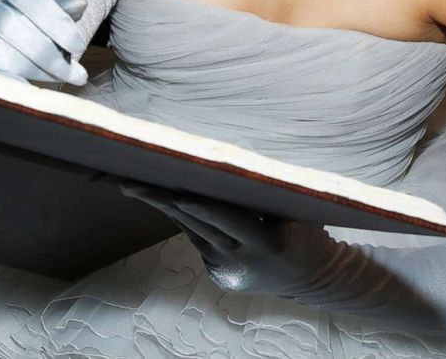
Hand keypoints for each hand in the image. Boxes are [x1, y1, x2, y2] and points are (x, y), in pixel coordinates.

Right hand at [0, 0, 91, 85]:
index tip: (78, 46)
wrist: (8, 33)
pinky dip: (14, 82)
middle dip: (48, 54)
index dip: (53, 20)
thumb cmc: (35, 19)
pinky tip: (37, 90)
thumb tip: (79, 4)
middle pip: (9, 24)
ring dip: (33, 69)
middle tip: (76, 73)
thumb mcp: (50, 7)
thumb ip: (64, 7)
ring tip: (60, 78)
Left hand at [118, 182, 332, 295]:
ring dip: (164, 208)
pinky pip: (198, 241)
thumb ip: (265, 197)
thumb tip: (231, 168)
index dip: (200, 205)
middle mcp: (241, 262)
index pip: (227, 220)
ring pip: (192, 233)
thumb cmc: (308, 233)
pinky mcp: (218, 275)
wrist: (314, 278)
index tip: (173, 189)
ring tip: (133, 186)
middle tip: (130, 183)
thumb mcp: (297, 214)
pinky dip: (183, 220)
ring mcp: (227, 272)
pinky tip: (160, 199)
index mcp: (266, 245)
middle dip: (164, 202)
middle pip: (197, 226)